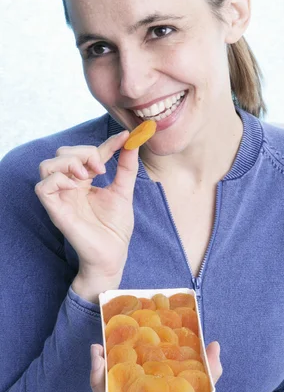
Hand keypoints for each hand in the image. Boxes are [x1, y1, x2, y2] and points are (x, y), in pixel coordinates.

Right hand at [35, 131, 137, 291]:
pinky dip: (58, 179)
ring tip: (88, 174)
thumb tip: (133, 143)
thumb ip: (126, 168)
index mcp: (85, 182)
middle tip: (101, 168)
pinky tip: (76, 186)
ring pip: (47, 165)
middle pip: (62, 153)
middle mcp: (70, 187)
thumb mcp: (124, 192)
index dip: (106, 143)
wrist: (113, 254)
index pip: (89, 154)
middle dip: (83, 152)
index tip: (124, 137)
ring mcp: (61, 198)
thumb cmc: (115, 228)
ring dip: (68, 162)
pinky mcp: (55, 210)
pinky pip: (43, 186)